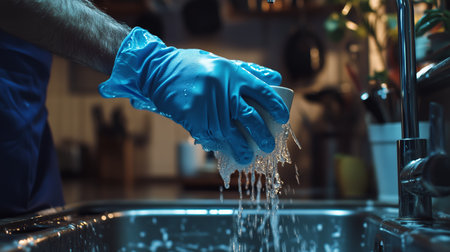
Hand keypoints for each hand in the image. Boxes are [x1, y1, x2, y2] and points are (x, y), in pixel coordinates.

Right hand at [99, 27, 288, 164]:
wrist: (159, 71)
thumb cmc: (194, 66)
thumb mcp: (222, 63)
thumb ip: (250, 71)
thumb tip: (276, 79)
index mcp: (233, 75)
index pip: (263, 93)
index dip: (276, 108)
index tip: (283, 119)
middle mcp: (224, 91)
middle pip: (251, 119)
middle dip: (263, 136)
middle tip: (269, 146)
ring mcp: (208, 106)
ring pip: (232, 134)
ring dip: (242, 149)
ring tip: (248, 158)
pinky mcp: (194, 118)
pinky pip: (210, 137)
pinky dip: (219, 147)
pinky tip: (225, 151)